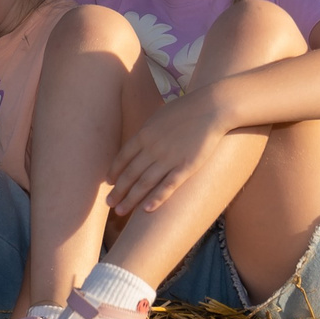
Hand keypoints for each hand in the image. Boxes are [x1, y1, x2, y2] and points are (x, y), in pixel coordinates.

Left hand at [108, 90, 229, 215]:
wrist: (211, 107)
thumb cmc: (186, 109)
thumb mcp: (159, 117)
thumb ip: (147, 132)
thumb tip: (138, 142)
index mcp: (144, 135)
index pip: (123, 157)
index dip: (114, 172)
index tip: (109, 183)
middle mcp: (152, 149)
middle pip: (130, 173)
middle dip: (118, 190)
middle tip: (109, 203)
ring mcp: (168, 159)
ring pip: (144, 183)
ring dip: (130, 199)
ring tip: (120, 211)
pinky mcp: (186, 167)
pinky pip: (167, 186)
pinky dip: (156, 199)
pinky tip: (146, 210)